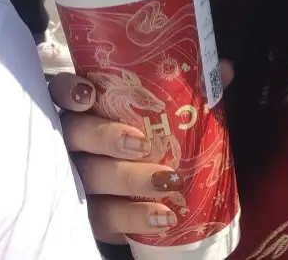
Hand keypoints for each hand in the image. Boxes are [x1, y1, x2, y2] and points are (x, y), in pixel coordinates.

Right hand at [49, 61, 234, 243]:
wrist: (130, 195)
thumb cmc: (142, 139)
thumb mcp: (155, 116)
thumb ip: (183, 92)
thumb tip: (224, 69)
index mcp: (84, 109)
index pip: (62, 92)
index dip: (69, 91)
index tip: (88, 94)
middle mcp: (73, 142)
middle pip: (77, 135)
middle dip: (106, 137)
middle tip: (141, 143)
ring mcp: (77, 180)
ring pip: (91, 177)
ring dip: (129, 179)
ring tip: (166, 181)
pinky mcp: (89, 215)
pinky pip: (103, 218)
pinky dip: (133, 216)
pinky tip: (162, 215)